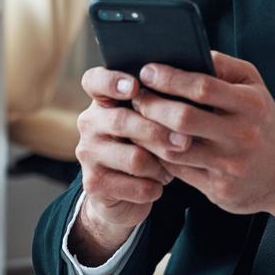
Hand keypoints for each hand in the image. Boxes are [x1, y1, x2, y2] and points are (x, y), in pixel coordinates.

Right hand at [68, 67, 180, 264]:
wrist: (122, 193)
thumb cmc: (144, 146)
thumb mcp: (148, 122)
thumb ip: (158, 105)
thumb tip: (186, 95)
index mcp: (102, 101)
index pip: (95, 81)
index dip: (112, 81)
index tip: (135, 86)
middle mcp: (89, 123)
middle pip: (122, 121)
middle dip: (158, 132)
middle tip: (185, 141)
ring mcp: (88, 153)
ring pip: (134, 158)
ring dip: (160, 166)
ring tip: (170, 168)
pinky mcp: (94, 183)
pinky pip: (136, 186)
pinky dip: (154, 187)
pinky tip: (158, 185)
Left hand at [131, 51, 274, 238]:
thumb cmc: (261, 122)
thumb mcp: (254, 87)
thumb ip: (223, 66)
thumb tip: (186, 51)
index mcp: (251, 105)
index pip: (202, 87)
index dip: (169, 78)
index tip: (147, 71)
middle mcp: (242, 135)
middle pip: (183, 119)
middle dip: (152, 105)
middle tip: (136, 96)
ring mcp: (230, 165)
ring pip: (174, 148)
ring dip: (148, 132)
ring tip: (136, 118)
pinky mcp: (218, 189)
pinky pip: (177, 170)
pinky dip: (157, 155)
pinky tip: (148, 142)